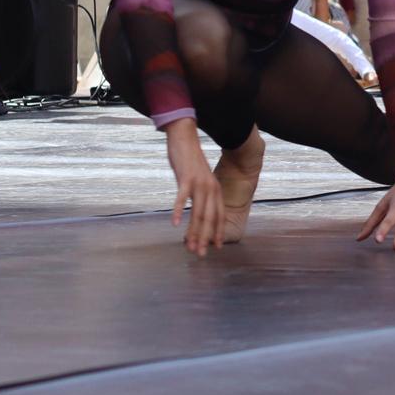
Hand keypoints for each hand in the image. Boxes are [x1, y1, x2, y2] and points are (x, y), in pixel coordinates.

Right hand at [165, 119, 223, 255]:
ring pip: (198, 212)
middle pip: (210, 218)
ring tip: (189, 245)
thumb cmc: (190, 163)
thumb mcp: (199, 181)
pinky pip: (183, 197)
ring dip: (193, 231)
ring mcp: (199, 183)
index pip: (219, 215)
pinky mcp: (186, 178)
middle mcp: (211, 188)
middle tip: (199, 254)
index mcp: (215, 190)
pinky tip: (175, 223)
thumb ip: (200, 196)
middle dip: (204, 238)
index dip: (217, 232)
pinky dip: (179, 210)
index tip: (216, 247)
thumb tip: (195, 214)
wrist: (185, 139)